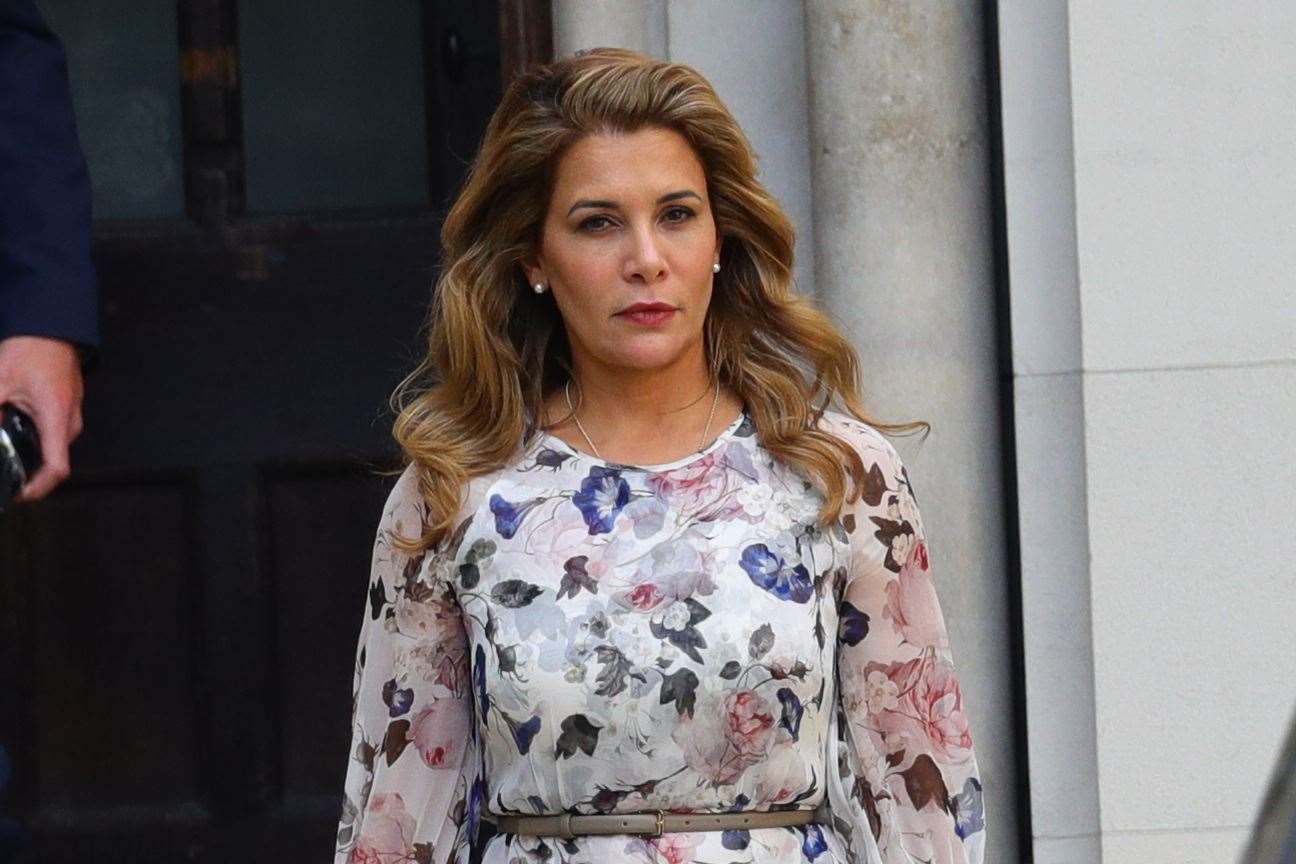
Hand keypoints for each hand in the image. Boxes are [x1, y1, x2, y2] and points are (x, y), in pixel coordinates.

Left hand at [0, 336, 84, 501]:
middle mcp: (69, 421)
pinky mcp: (67, 408)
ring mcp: (71, 415)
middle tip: (4, 474)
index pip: (56, 468)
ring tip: (5, 450)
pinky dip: (35, 440)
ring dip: (31, 455)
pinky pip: (53, 434)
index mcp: (55, 417)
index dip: (38, 488)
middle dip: (28, 473)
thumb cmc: (31, 349)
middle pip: (52, 461)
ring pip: (52, 447)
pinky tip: (13, 429)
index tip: (18, 495)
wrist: (52, 327)